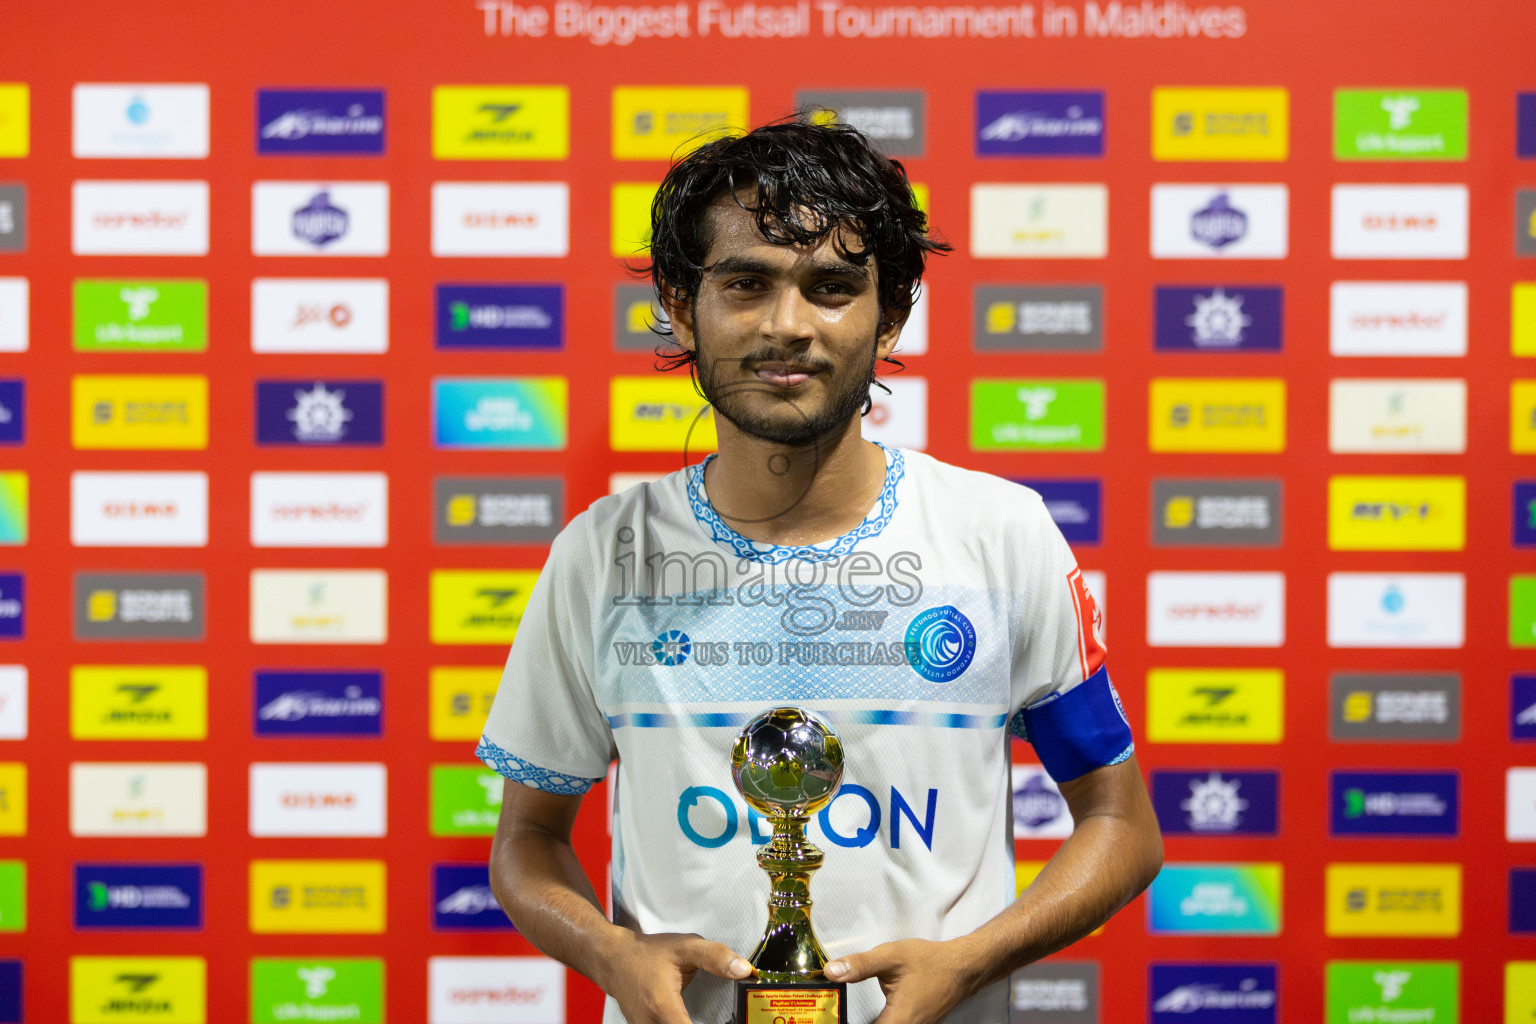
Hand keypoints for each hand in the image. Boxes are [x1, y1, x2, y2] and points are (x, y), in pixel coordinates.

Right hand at [598, 930, 752, 1023]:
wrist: (611, 958)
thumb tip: (744, 970)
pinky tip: (685, 1019)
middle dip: (700, 1023)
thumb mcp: (684, 947)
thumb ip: (715, 957)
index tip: (730, 1022)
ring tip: (701, 1017)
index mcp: (664, 1007)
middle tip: (726, 1018)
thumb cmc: (647, 953)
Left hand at [824, 938, 978, 1023]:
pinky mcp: (917, 1023)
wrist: (961, 965)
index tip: (835, 1018)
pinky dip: (883, 1021)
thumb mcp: (891, 956)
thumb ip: (860, 965)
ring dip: (872, 1021)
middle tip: (840, 1011)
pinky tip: (875, 1012)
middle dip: (857, 1021)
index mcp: (898, 1020)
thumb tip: (832, 971)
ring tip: (849, 1013)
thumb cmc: (931, 962)